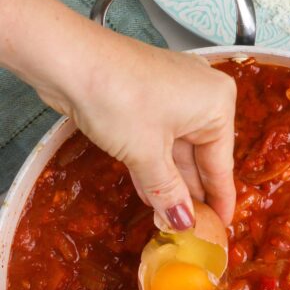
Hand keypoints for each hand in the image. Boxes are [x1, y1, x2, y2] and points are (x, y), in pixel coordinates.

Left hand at [67, 48, 236, 229]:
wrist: (67, 59)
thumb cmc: (118, 97)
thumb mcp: (147, 155)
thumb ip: (168, 194)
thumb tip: (184, 223)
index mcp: (217, 104)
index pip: (222, 165)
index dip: (219, 201)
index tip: (221, 228)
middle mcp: (202, 95)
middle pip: (201, 157)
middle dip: (190, 195)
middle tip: (191, 230)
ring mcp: (174, 94)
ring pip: (177, 150)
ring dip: (169, 184)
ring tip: (168, 220)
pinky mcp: (147, 97)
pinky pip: (159, 139)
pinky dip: (154, 165)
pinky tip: (151, 195)